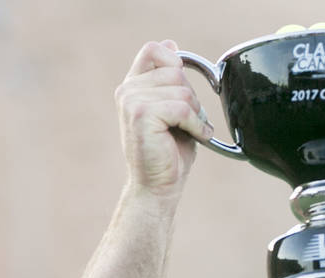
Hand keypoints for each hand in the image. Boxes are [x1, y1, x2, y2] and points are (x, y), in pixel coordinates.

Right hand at [115, 40, 212, 196]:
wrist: (158, 187)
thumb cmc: (169, 153)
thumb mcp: (174, 109)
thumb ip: (172, 80)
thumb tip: (171, 43)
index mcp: (133, 86)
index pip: (153, 50)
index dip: (175, 62)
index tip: (183, 93)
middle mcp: (128, 90)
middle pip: (176, 70)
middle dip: (192, 97)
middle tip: (190, 122)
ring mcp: (132, 101)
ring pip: (182, 90)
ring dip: (195, 113)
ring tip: (190, 131)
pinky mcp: (141, 114)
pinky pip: (182, 108)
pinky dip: (196, 125)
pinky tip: (196, 137)